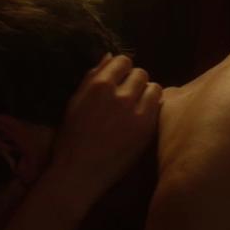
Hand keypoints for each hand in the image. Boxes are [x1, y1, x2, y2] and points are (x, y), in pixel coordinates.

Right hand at [49, 54, 162, 201]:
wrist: (79, 173)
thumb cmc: (71, 138)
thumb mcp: (74, 102)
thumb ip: (91, 77)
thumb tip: (108, 56)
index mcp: (99, 85)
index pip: (123, 61)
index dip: (121, 70)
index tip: (118, 80)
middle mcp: (120, 95)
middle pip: (140, 73)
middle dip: (134, 81)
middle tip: (127, 96)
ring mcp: (136, 112)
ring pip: (154, 88)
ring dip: (146, 94)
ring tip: (136, 107)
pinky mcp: (147, 129)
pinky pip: (159, 107)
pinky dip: (152, 109)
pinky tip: (140, 120)